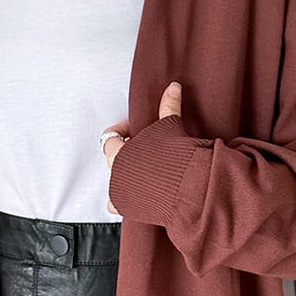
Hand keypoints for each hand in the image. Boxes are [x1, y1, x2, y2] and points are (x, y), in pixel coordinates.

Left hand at [101, 81, 181, 213]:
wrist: (185, 188)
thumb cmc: (174, 157)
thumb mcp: (170, 127)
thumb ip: (168, 107)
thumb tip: (174, 86)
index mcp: (118, 152)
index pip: (110, 138)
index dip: (123, 131)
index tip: (137, 131)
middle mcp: (114, 173)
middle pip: (112, 160)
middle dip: (126, 155)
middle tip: (145, 152)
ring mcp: (119, 193)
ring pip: (114, 181)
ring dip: (124, 177)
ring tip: (144, 174)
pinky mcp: (127, 209)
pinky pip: (115, 205)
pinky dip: (122, 201)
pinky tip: (133, 198)